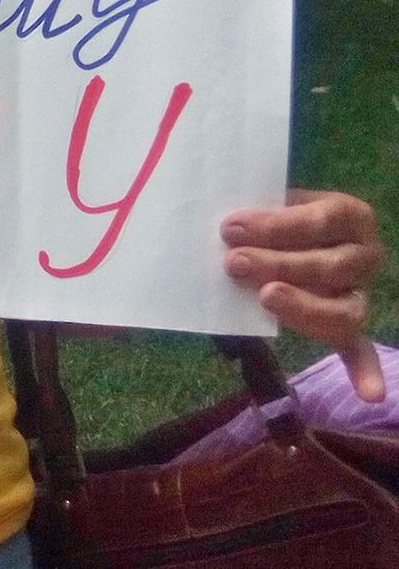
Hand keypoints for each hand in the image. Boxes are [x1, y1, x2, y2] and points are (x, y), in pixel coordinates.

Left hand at [224, 188, 386, 400]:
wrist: (273, 231)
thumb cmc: (268, 214)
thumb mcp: (266, 202)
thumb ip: (255, 211)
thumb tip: (225, 228)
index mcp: (348, 216)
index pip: (323, 219)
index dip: (278, 225)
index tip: (231, 228)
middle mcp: (364, 255)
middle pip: (332, 266)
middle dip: (279, 265)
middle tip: (234, 263)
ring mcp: (357, 293)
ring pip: (344, 309)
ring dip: (303, 307)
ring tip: (265, 299)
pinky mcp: (345, 323)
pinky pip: (360, 349)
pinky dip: (364, 370)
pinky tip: (370, 393)